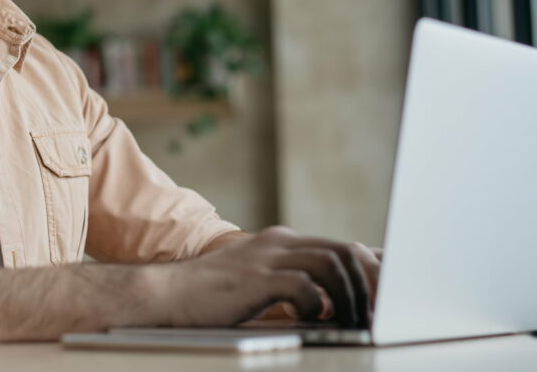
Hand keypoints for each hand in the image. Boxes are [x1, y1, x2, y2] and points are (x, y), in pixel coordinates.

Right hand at [158, 226, 374, 328]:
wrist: (167, 294)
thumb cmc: (213, 298)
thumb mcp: (260, 284)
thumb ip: (294, 285)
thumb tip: (336, 304)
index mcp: (283, 243)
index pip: (343, 246)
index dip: (375, 269)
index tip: (396, 292)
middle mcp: (280, 242)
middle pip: (346, 250)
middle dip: (373, 281)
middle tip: (385, 311)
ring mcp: (267, 257)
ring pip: (333, 263)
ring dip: (352, 295)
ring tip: (354, 320)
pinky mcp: (256, 277)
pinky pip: (304, 286)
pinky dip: (317, 306)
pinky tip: (313, 320)